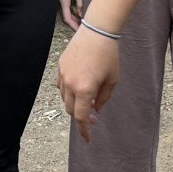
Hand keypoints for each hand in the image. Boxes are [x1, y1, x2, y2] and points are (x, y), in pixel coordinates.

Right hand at [56, 0, 82, 29]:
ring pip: (65, 12)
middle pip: (65, 17)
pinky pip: (64, 6)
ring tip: (82, 21)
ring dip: (73, 18)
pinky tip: (78, 12)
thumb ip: (80, 1)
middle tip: (84, 28)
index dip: (74, 27)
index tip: (81, 31)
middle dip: (74, 24)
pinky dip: (71, 11)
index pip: (67, 18)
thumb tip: (82, 14)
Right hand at [57, 26, 120, 142]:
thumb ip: (103, 98)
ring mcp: (63, 75)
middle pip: (71, 110)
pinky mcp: (60, 67)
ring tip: (88, 98)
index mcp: (85, 89)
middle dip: (81, 116)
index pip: (81, 117)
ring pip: (65, 98)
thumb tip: (95, 110)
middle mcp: (70, 84)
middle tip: (93, 116)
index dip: (84, 130)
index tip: (87, 139)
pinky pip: (60, 86)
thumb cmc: (109, 56)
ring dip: (75, 103)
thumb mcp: (112, 80)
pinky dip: (68, 91)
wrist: (97, 32)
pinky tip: (78, 88)